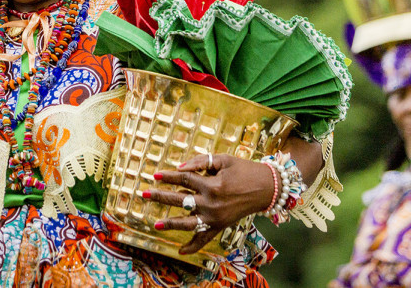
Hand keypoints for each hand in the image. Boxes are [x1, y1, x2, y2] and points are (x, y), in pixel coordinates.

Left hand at [149, 154, 274, 254]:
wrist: (267, 188)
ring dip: (171, 223)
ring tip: (156, 223)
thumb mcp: (223, 160)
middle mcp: (212, 204)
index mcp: (213, 185)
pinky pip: (205, 238)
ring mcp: (216, 218)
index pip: (184, 179)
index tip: (154, 174)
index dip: (169, 176)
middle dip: (160, 197)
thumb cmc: (244, 170)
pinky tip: (181, 251)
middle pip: (180, 200)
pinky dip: (193, 246)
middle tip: (143, 193)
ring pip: (189, 223)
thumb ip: (200, 162)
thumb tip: (179, 168)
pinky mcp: (221, 226)